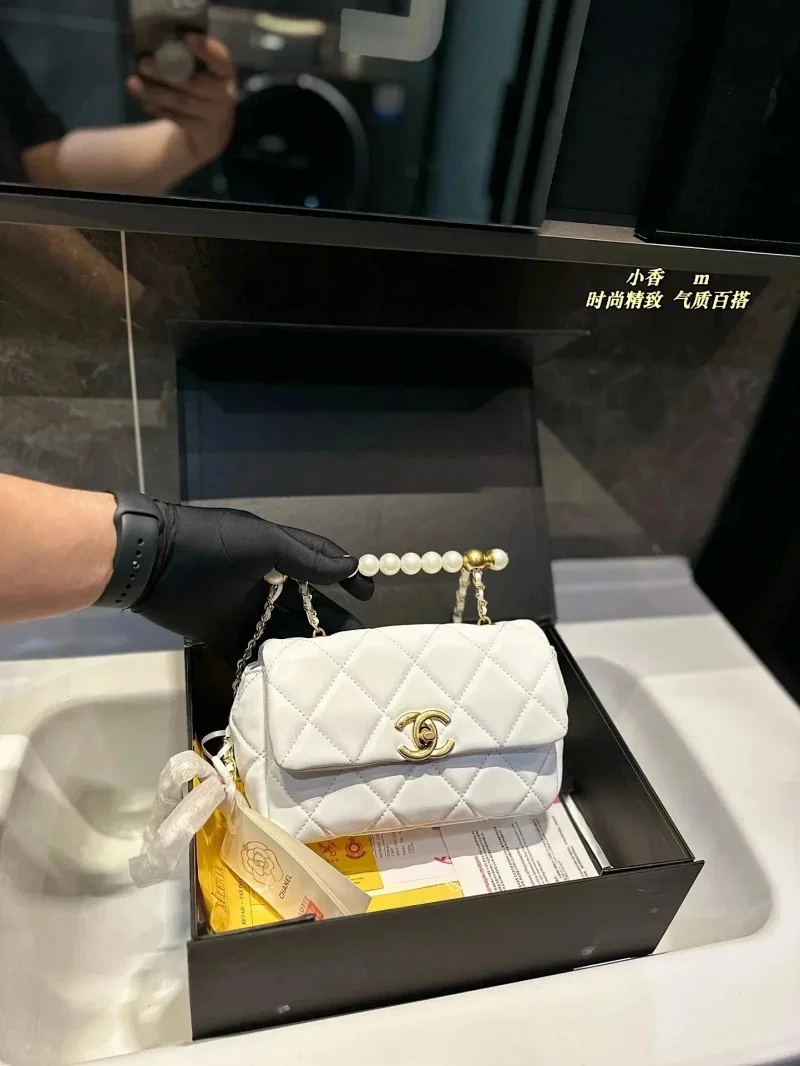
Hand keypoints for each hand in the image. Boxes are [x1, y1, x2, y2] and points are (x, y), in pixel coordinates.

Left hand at [127, 35, 236, 167]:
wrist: (212, 133)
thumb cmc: (201, 91)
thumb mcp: (202, 74)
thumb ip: (186, 61)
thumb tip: (155, 49)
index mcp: (224, 72)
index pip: (220, 59)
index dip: (206, 49)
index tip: (187, 39)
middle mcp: (224, 94)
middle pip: (194, 82)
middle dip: (166, 73)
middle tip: (142, 64)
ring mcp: (215, 116)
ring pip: (181, 101)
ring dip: (155, 93)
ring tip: (132, 83)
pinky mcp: (203, 133)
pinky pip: (178, 119)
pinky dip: (160, 110)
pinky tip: (146, 104)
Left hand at [132, 502, 373, 664]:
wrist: (151, 562)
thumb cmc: (210, 544)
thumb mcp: (262, 542)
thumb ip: (305, 558)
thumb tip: (347, 568)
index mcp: (273, 553)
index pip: (319, 563)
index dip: (345, 577)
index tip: (367, 595)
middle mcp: (262, 582)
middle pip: (305, 605)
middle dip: (331, 622)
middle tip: (357, 644)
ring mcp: (241, 610)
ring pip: (282, 632)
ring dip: (304, 647)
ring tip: (332, 667)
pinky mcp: (219, 634)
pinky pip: (250, 654)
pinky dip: (268, 667)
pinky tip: (291, 682)